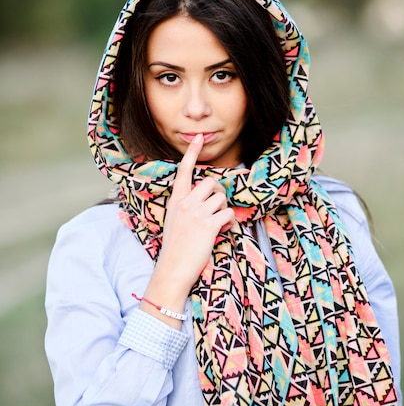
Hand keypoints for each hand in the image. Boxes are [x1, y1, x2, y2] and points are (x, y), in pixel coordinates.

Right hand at [140, 134, 234, 324]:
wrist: (172, 269)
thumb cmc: (175, 248)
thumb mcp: (174, 222)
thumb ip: (187, 208)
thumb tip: (207, 202)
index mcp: (176, 201)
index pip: (184, 172)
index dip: (192, 153)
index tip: (199, 137)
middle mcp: (185, 203)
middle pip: (211, 182)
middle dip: (219, 192)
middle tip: (218, 206)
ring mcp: (196, 213)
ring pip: (222, 198)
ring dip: (225, 210)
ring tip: (218, 224)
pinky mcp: (208, 224)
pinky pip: (228, 214)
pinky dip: (230, 223)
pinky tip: (222, 232)